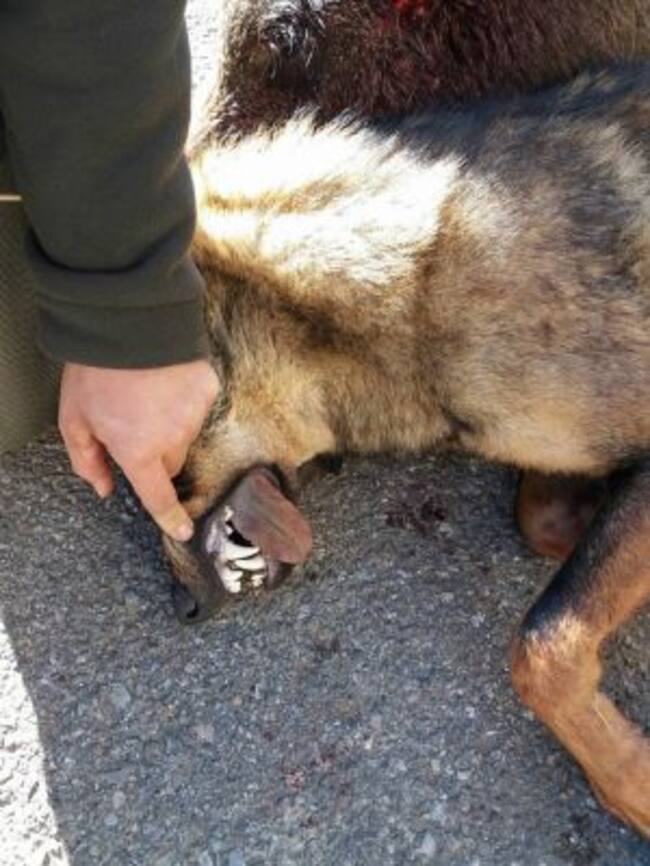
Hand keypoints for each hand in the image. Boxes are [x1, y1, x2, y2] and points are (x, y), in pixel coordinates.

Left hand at [59, 360, 218, 540]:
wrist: (128, 324)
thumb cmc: (95, 372)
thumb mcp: (73, 419)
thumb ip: (87, 460)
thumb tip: (104, 488)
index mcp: (138, 451)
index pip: (158, 496)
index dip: (170, 518)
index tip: (183, 531)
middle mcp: (172, 439)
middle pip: (170, 463)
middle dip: (155, 453)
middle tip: (134, 425)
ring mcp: (194, 414)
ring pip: (184, 435)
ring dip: (169, 425)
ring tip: (147, 395)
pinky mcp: (207, 390)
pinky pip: (197, 407)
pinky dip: (183, 401)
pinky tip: (164, 381)